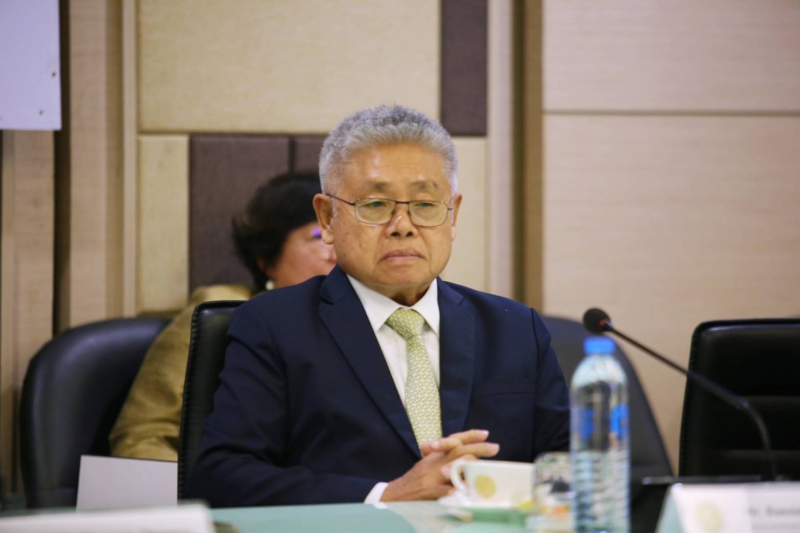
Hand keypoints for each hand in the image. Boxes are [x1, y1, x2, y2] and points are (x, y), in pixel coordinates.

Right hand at [380, 430, 499, 501]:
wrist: (396, 493)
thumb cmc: (416, 479)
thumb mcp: (428, 463)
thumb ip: (443, 456)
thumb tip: (464, 452)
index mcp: (436, 454)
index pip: (454, 440)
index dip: (469, 435)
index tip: (486, 433)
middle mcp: (435, 461)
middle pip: (458, 450)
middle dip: (477, 448)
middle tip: (495, 447)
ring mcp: (432, 475)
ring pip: (451, 466)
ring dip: (466, 466)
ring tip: (480, 466)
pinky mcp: (429, 490)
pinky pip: (442, 489)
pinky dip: (451, 489)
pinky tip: (461, 490)